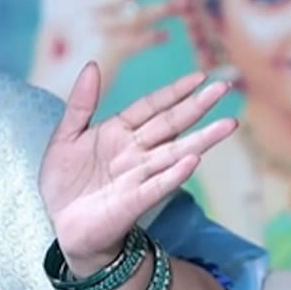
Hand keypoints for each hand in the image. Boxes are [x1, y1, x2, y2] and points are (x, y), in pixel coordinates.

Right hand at [27, 0, 181, 98]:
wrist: (54, 90)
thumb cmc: (50, 54)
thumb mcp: (48, 22)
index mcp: (71, 4)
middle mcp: (88, 15)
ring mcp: (102, 32)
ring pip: (140, 16)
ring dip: (163, 9)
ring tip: (182, 4)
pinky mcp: (114, 50)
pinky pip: (139, 41)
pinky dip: (152, 38)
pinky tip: (164, 35)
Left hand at [37, 63, 236, 271]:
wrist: (63, 225)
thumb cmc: (65, 180)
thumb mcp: (65, 136)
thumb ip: (80, 103)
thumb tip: (92, 65)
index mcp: (119, 132)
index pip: (151, 106)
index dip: (174, 92)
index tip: (199, 77)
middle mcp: (135, 151)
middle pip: (170, 124)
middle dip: (197, 106)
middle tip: (224, 87)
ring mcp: (138, 176)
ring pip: (174, 153)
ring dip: (201, 139)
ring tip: (227, 124)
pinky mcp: (134, 201)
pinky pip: (158, 185)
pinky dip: (175, 174)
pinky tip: (193, 160)